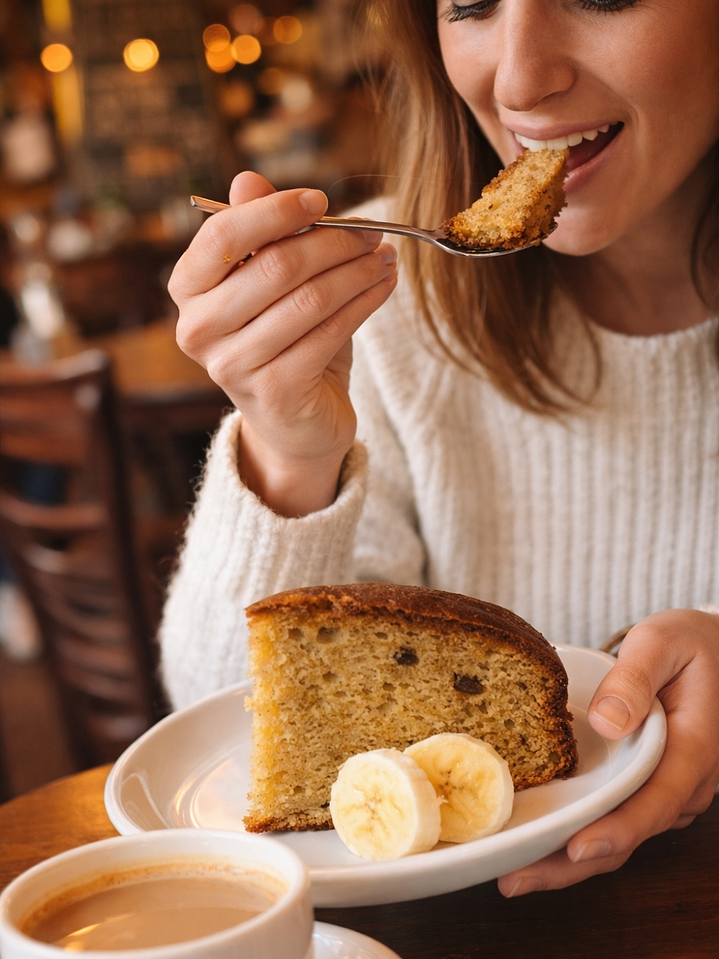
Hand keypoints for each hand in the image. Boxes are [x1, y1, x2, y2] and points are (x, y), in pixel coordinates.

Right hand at [169, 171, 397, 516]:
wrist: (295, 422)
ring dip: (356, 272)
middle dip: (333, 243)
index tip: (322, 200)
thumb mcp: (270, 285)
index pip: (223, 236)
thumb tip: (247, 180)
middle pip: (274, 266)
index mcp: (188, 290)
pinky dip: (364, 303)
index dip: (275, 212)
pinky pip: (329, 332)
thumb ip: (259, 235)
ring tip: (385, 258)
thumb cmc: (283, 342)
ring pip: (309, 299)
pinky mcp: (273, 391)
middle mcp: (198, 329)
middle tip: (372, 233)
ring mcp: (232, 365)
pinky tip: (384, 286)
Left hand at [497, 608, 718, 895]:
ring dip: (569, 860)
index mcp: (694, 748)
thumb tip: (606, 721)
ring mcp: (668, 789)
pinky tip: (535, 843)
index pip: (655, 802)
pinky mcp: (649, 787)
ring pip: (621, 835)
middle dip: (573, 865)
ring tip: (513, 873)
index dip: (616, 831)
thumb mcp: (663, 641)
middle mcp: (684, 781)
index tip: (574, 849)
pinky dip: (577, 835)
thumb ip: (635, 677)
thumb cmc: (689, 643)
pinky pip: (616, 819)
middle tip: (516, 879)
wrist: (716, 651)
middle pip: (630, 834)